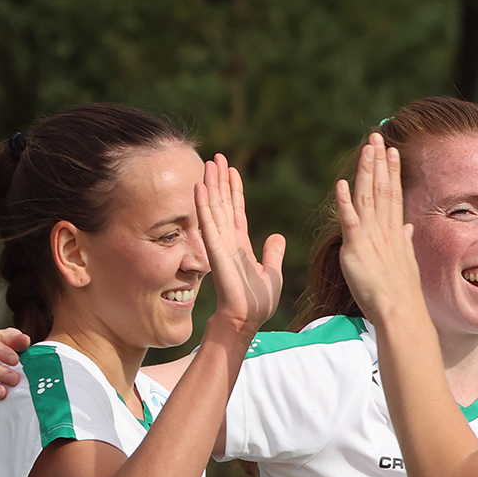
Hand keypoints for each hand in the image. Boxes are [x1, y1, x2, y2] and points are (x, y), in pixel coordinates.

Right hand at [195, 154, 283, 334]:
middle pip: (223, 203)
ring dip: (211, 185)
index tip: (232, 170)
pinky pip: (208, 222)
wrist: (246, 319)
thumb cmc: (257, 302)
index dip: (234, 190)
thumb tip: (277, 237)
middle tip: (217, 157)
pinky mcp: (214, 250)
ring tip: (209, 162)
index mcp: (240, 245)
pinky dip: (203, 204)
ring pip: (214, 208)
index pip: (236, 211)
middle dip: (220, 180)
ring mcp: (219, 244)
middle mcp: (227, 241)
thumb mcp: (272, 273)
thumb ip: (273, 253)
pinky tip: (200, 186)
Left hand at [335, 134, 421, 321]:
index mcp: (395, 234)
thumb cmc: (401, 295)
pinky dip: (345, 202)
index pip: (393, 195)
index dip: (391, 172)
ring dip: (366, 172)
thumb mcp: (405, 264)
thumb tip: (407, 229)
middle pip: (382, 189)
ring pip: (367, 198)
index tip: (391, 151)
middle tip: (377, 137)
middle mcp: (384, 231)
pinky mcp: (356, 249)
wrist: (399, 312)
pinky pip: (349, 221)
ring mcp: (371, 238)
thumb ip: (404, 242)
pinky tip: (342, 184)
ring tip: (366, 149)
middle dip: (379, 162)